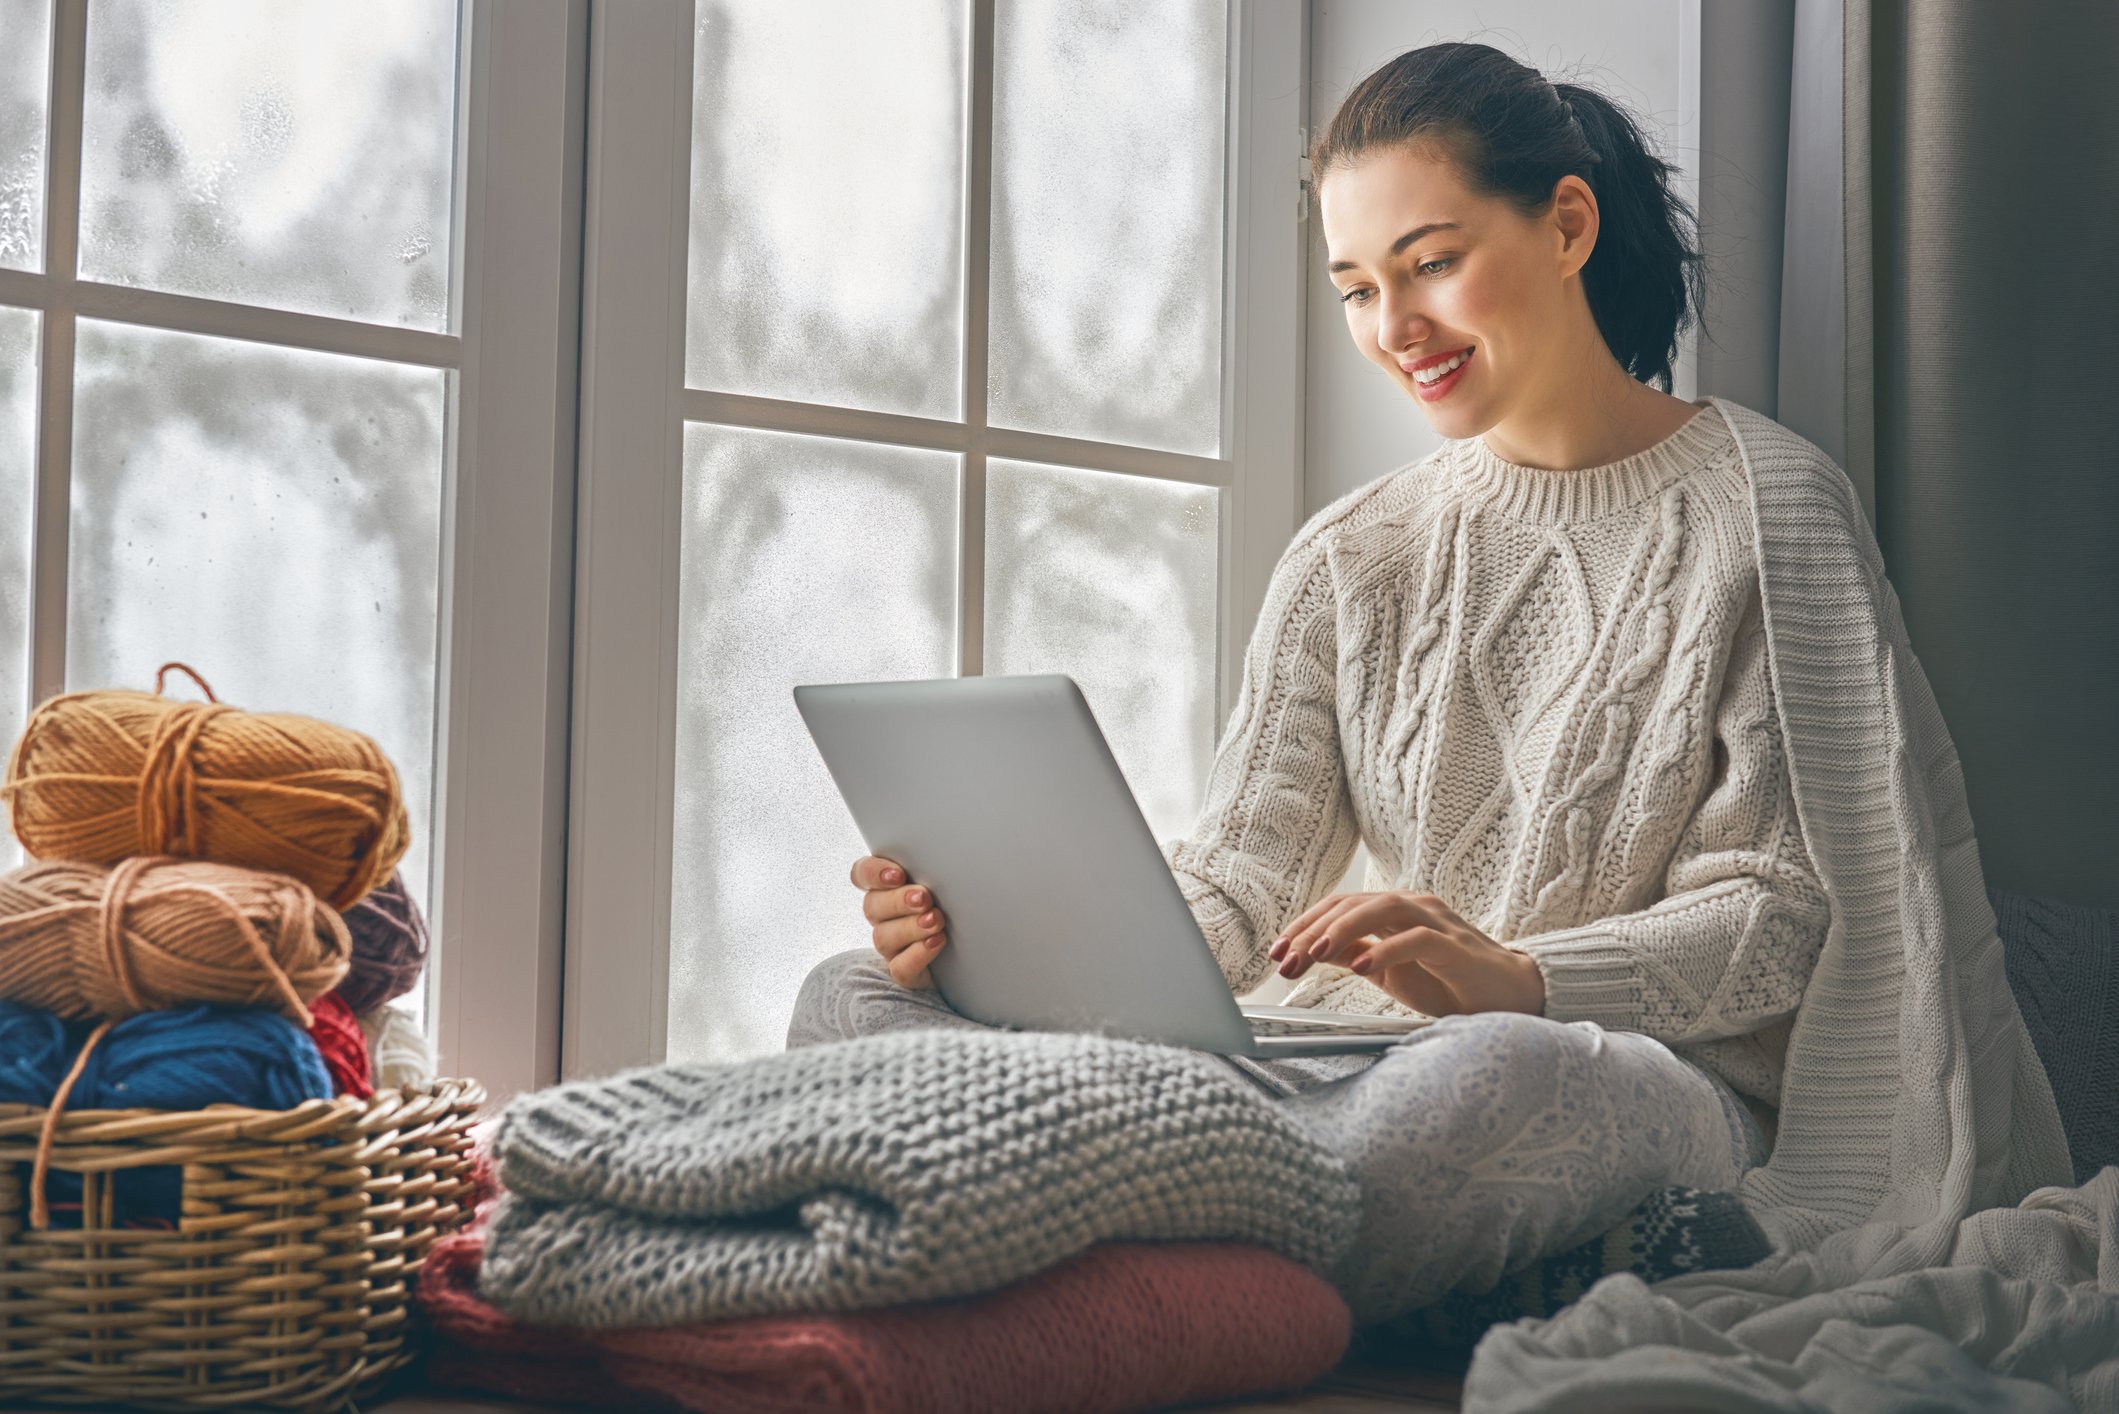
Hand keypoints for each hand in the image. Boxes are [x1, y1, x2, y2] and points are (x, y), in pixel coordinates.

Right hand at [852, 854, 947, 989]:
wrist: (973, 950)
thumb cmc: (956, 903)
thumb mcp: (946, 881)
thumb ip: (935, 868)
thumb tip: (950, 851)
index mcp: (886, 888)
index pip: (862, 874)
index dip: (873, 873)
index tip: (897, 874)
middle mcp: (883, 916)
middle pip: (872, 905)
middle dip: (899, 901)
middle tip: (924, 897)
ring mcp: (892, 945)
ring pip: (884, 937)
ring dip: (910, 927)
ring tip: (935, 920)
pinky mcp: (905, 971)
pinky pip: (900, 967)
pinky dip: (918, 954)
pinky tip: (937, 941)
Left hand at [1267, 890, 1544, 1016]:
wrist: (1509, 994)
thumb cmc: (1449, 981)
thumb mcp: (1390, 971)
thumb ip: (1355, 954)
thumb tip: (1311, 950)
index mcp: (1392, 910)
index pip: (1338, 907)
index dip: (1303, 926)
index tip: (1275, 953)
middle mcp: (1411, 906)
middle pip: (1351, 903)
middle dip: (1311, 932)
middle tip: (1285, 959)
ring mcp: (1434, 920)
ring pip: (1380, 909)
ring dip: (1341, 931)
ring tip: (1314, 955)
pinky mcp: (1454, 944)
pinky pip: (1416, 938)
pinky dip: (1385, 950)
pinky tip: (1362, 967)